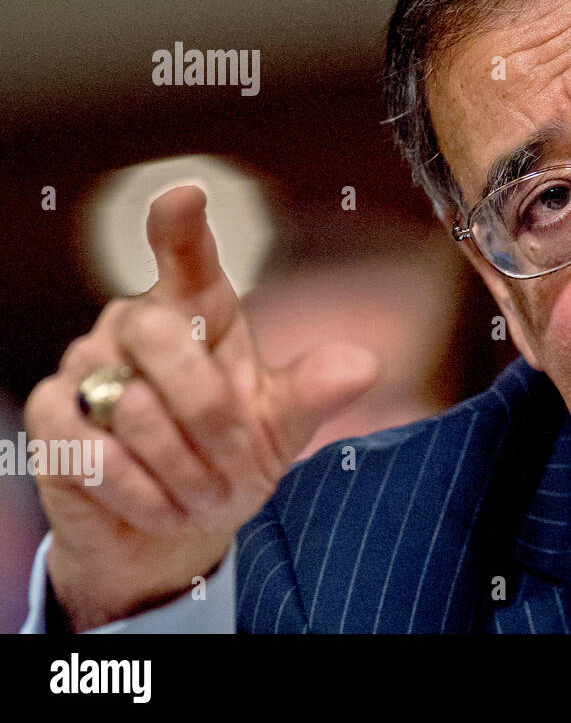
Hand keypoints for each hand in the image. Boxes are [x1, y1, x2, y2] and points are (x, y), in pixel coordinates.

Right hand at [24, 186, 378, 630]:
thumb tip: (364, 364)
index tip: (185, 195)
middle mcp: (137, 324)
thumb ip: (313, 391)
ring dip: (181, 465)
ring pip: (132, 403)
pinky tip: (160, 505)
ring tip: (199, 489)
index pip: (186, 257)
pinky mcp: (52, 417)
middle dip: (208, 412)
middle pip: (161, 333)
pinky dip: (138, 490)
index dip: (180, 225)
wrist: (173, 529)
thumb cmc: (228, 460)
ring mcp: (87, 365)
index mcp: (200, 312)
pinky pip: (91, 448)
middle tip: (233, 461)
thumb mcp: (281, 427)